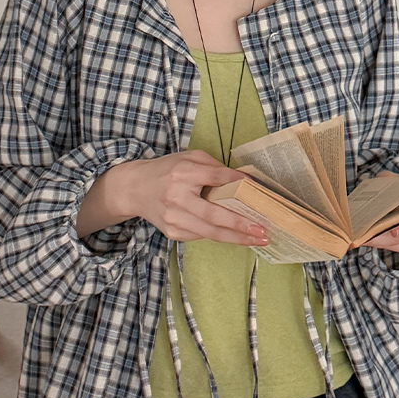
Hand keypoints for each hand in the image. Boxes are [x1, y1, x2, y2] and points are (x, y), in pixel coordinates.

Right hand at [78, 153, 272, 245]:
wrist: (135, 188)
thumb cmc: (168, 170)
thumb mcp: (188, 158)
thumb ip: (213, 167)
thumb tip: (242, 179)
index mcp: (183, 172)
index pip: (215, 178)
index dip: (237, 183)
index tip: (257, 190)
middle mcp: (177, 197)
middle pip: (214, 214)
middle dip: (241, 224)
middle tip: (263, 230)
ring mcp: (174, 218)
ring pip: (210, 233)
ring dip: (236, 238)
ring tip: (258, 240)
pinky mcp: (172, 232)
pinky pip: (201, 236)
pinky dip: (220, 236)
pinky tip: (237, 237)